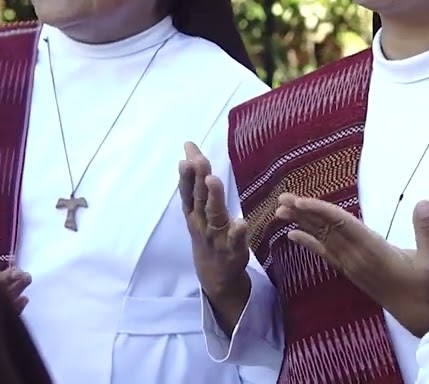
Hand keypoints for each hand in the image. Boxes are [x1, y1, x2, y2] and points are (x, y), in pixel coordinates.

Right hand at [179, 141, 251, 333]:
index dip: (187, 171)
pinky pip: (236, 241)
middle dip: (197, 178)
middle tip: (197, 160)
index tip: (188, 149)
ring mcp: (216, 238)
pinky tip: (241, 222)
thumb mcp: (198, 213)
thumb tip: (191, 154)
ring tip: (213, 181)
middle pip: (199, 199)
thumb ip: (197, 186)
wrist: (215, 278)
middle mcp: (202, 224)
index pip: (189, 189)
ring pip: (215, 216)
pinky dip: (237, 232)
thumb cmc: (207, 236)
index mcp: (194, 214)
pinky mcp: (233, 251)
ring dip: (214, 198)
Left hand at [276, 194, 428, 335]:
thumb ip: (426, 229)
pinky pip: (326, 254)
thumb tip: (424, 201)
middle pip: (326, 231)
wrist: (420, 317)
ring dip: (303, 224)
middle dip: (303, 213)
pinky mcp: (352, 272)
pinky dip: (309, 242)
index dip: (321, 211)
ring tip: (282, 210)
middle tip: (281, 198)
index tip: (300, 201)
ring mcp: (352, 266)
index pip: (342, 226)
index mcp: (374, 251)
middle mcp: (357, 259)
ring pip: (323, 240)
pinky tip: (294, 234)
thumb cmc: (428, 287)